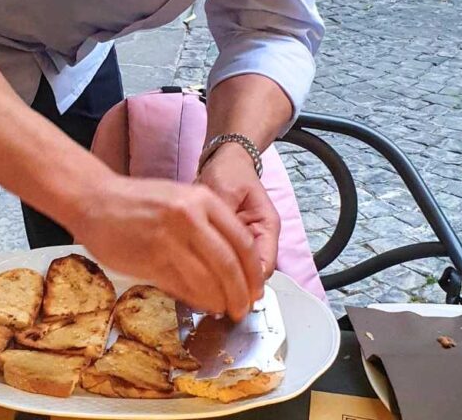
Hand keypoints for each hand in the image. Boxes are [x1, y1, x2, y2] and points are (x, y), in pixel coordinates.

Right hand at [72, 174, 263, 320]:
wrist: (94, 198)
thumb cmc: (137, 201)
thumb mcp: (179, 199)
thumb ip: (206, 224)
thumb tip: (232, 264)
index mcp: (201, 199)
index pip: (242, 242)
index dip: (253, 271)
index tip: (256, 288)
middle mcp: (190, 217)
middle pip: (230, 265)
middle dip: (242, 293)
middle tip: (244, 308)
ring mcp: (169, 239)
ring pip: (208, 281)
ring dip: (220, 302)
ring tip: (223, 310)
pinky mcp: (150, 260)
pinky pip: (182, 287)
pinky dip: (196, 300)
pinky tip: (201, 304)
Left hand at [197, 145, 279, 283]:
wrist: (226, 160)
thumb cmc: (229, 171)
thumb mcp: (224, 190)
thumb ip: (222, 217)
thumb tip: (214, 244)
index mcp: (267, 226)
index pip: (263, 266)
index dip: (246, 284)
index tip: (225, 294)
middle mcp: (260, 238)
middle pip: (251, 275)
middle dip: (232, 288)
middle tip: (207, 300)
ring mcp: (246, 241)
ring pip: (238, 272)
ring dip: (222, 281)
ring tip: (199, 291)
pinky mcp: (230, 241)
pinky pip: (226, 261)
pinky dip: (213, 269)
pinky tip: (195, 275)